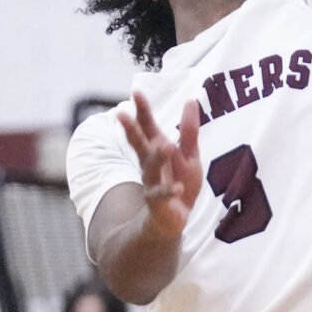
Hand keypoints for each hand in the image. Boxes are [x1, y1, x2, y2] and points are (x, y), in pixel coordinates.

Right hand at [120, 90, 202, 242]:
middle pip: (139, 144)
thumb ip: (189, 130)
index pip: (147, 126)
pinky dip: (167, 191)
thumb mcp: (190, 154)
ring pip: (150, 168)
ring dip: (156, 157)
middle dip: (131, 129)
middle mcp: (150, 163)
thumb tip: (191, 100)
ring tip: (165, 145)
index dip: (142, 110)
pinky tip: (176, 187)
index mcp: (157, 149)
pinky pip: (160, 195)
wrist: (174, 218)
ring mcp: (152, 182)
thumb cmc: (180, 182)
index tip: (136, 92)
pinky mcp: (157, 202)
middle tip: (121, 114)